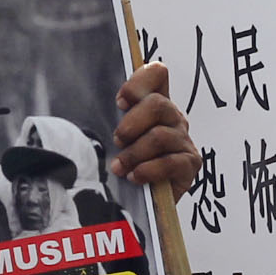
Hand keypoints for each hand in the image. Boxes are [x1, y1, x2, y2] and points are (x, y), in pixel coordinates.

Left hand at [109, 63, 196, 192]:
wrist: (148, 199)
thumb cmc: (130, 163)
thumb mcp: (120, 139)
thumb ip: (112, 121)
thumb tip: (85, 112)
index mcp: (157, 105)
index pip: (157, 74)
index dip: (139, 82)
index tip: (120, 102)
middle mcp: (174, 118)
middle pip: (157, 104)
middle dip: (131, 124)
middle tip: (118, 141)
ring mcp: (184, 140)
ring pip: (160, 136)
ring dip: (134, 153)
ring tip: (120, 167)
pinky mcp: (190, 163)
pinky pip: (170, 162)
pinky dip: (148, 170)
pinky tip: (135, 177)